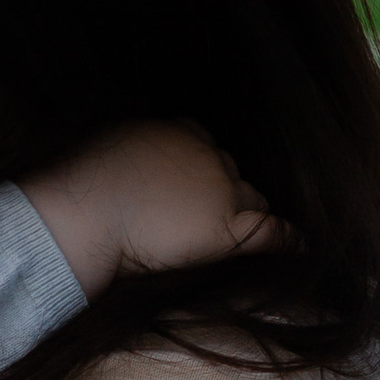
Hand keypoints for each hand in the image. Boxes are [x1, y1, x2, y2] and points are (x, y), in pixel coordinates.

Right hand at [21, 125, 279, 298]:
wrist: (80, 217)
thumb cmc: (78, 189)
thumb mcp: (105, 146)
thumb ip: (133, 150)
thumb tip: (135, 160)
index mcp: (177, 132)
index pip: (203, 144)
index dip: (198, 168)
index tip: (188, 185)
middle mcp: (206, 154)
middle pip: (230, 172)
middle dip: (221, 190)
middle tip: (197, 217)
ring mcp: (221, 190)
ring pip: (250, 200)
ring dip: (243, 213)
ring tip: (235, 234)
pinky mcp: (226, 229)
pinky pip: (271, 233)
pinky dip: (288, 240)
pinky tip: (301, 248)